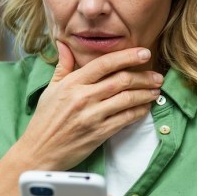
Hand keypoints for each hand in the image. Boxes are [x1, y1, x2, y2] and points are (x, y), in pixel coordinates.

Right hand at [15, 41, 162, 170]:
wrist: (39, 151)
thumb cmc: (45, 120)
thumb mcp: (50, 89)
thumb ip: (63, 66)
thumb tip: (64, 45)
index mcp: (72, 83)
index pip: (104, 64)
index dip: (127, 56)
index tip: (144, 53)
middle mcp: (83, 97)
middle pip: (121, 80)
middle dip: (144, 76)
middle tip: (157, 75)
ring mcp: (92, 116)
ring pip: (127, 99)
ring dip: (145, 93)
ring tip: (155, 90)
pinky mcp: (99, 133)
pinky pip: (125, 119)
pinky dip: (139, 112)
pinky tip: (145, 107)